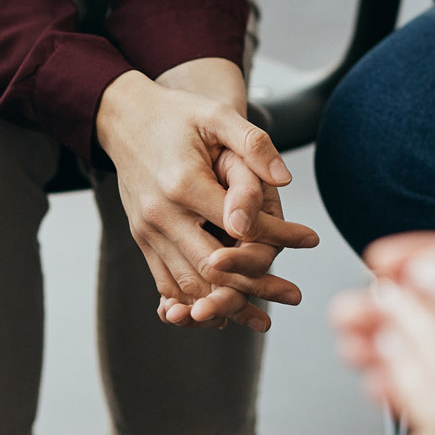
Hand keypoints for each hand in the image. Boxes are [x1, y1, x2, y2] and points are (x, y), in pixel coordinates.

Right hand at [97, 65, 317, 328]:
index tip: (310, 240)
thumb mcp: (216, 115)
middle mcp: (161, 215)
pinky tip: (221, 315)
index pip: (239, 225)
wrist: (124, 118)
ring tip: (264, 319)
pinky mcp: (142, 240)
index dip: (277, 236)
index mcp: (184, 185)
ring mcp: (147, 232)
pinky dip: (194, 304)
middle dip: (256, 286)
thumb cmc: (177, 115)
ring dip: (227, 305)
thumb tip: (284, 180)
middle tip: (294, 297)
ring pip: (190, 284)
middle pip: (214, 267)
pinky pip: (166, 283)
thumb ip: (252, 144)